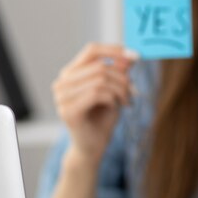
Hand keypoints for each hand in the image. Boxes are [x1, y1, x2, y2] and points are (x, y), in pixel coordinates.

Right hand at [52, 43, 138, 165]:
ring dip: (120, 89)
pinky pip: (97, 94)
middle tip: (134, 90)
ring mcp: (61, 97)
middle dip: (122, 77)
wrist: (93, 147)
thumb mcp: (114, 90)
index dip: (114, 50)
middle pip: (99, 66)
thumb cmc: (102, 118)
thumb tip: (130, 56)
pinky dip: (113, 99)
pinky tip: (116, 107)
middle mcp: (62, 83)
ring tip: (127, 100)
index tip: (135, 55)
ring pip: (100, 80)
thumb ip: (119, 72)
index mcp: (71, 74)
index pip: (91, 51)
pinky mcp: (68, 111)